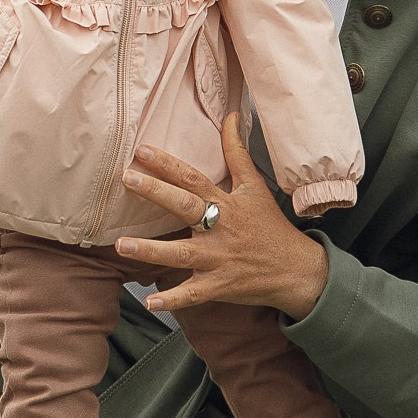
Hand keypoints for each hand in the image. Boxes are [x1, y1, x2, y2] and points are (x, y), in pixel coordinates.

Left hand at [115, 113, 329, 321]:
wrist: (296, 270)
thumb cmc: (270, 226)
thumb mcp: (255, 186)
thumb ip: (237, 152)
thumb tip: (231, 114)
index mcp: (226, 204)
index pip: (194, 178)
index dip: (169, 163)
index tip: (142, 149)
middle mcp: (220, 229)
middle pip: (186, 207)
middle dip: (156, 192)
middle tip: (127, 178)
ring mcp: (219, 259)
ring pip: (181, 254)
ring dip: (151, 251)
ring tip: (121, 245)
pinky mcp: (219, 286)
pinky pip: (193, 294)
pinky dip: (173, 300)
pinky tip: (149, 303)